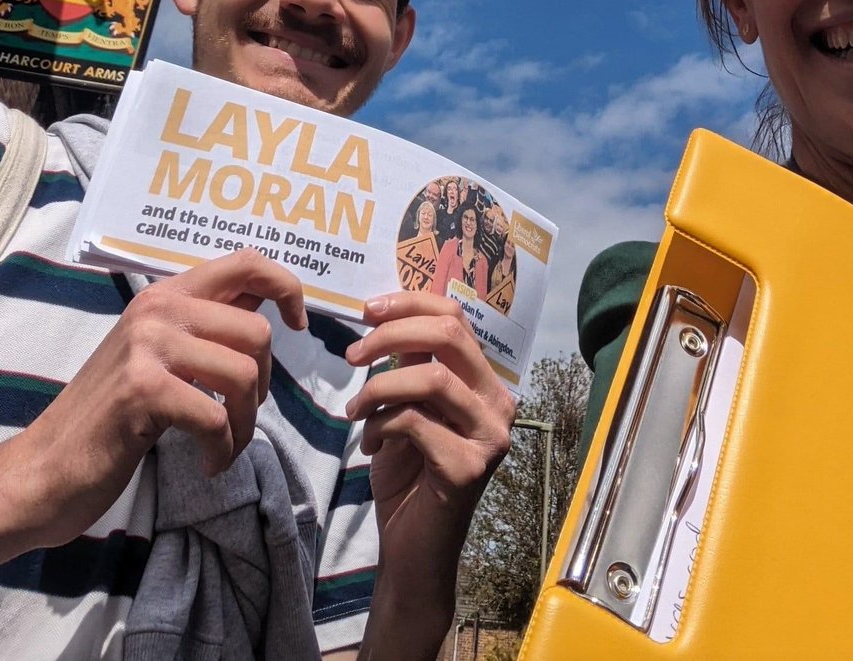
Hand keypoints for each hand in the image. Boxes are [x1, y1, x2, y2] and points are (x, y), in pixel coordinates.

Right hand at [8, 248, 305, 548]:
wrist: (46, 468)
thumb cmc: (112, 414)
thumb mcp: (160, 353)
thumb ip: (209, 323)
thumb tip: (269, 295)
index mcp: (166, 294)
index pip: (246, 262)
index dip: (288, 286)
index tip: (299, 324)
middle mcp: (157, 309)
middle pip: (257, 332)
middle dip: (263, 384)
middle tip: (239, 416)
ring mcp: (148, 346)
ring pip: (244, 375)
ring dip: (246, 423)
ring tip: (225, 445)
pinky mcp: (143, 389)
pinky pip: (217, 417)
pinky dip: (224, 450)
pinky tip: (209, 464)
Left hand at [343, 292, 514, 655]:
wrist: (414, 548)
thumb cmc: (408, 475)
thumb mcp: (407, 408)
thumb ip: (408, 368)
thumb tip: (383, 320)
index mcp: (485, 382)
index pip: (456, 318)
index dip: (410, 304)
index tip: (367, 310)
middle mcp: (498, 403)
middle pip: (449, 335)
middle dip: (392, 334)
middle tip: (353, 352)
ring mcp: (490, 435)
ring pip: (430, 378)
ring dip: (378, 389)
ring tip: (354, 411)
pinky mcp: (470, 466)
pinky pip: (414, 422)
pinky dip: (379, 425)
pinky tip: (368, 443)